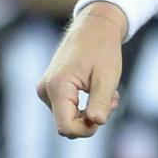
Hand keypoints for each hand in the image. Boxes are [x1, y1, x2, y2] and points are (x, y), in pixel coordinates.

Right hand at [36, 3, 127, 137]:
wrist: (94, 27)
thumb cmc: (102, 49)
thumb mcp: (106, 78)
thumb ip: (100, 103)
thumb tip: (96, 123)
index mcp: (57, 87)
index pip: (66, 128)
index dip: (86, 130)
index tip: (104, 116)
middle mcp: (45, 90)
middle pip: (67, 124)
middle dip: (91, 119)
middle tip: (111, 101)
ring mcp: (46, 89)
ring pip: (69, 118)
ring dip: (90, 111)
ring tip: (108, 93)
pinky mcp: (51, 88)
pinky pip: (67, 109)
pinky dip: (85, 105)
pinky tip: (99, 91)